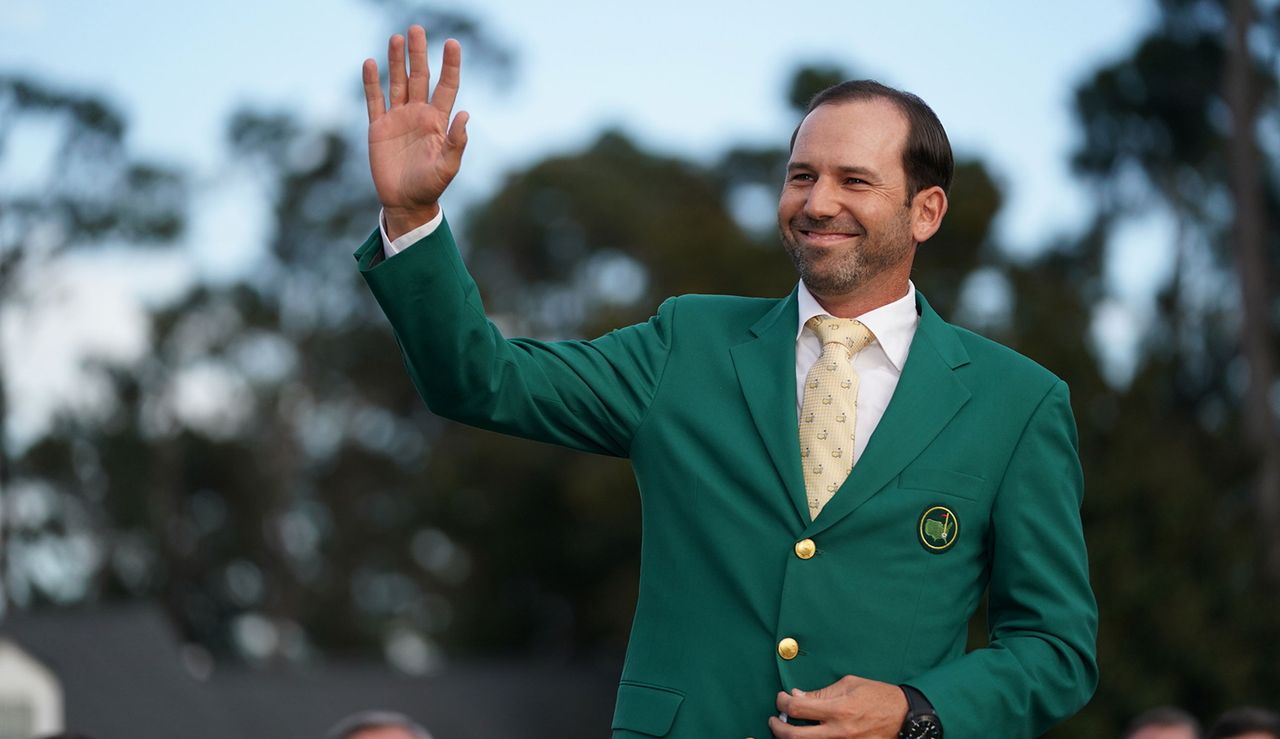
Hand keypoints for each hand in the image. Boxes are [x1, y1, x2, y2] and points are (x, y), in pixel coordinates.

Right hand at [362, 25, 468, 239]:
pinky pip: (374, 99)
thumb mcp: (448, 166)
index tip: (453, 43)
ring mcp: (398, 118)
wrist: (405, 202)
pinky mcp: (378, 127)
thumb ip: (457, 141)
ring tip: (396, 38)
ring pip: (397, 83)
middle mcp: (418, 114)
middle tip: (417, 29)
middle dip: (419, 54)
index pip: (446, 86)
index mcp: (438, 121)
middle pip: (419, 77)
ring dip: (396, 61)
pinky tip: (370, 63)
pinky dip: (371, 82)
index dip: (450, 65)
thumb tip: (465, 114)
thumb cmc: (431, 186)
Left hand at [768, 675, 907, 738]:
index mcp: (838, 709)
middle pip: (794, 736)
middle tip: (774, 720)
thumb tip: (796, 697)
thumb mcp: (848, 685)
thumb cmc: (877, 696)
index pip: (797, 709)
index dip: (782, 703)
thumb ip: (821, 693)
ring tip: (789, 729)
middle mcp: (839, 731)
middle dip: (777, 727)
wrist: (904, 717)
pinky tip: (810, 734)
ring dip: (792, 737)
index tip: (781, 699)